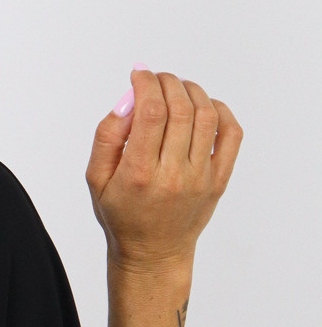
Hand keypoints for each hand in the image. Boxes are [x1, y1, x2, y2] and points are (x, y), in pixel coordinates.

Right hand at [86, 67, 242, 269]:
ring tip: (177, 88)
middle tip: (156, 79)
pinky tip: (203, 107)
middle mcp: (173, 175)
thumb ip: (106, 137)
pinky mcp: (219, 180)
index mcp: (139, 174)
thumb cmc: (121, 214)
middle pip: (180, 108)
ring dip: (191, 91)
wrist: (153, 252)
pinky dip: (220, 111)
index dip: (146, 83)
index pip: (151, 112)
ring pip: (206, 115)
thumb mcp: (96, 179)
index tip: (139, 74)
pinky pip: (230, 134)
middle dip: (167, 82)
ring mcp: (201, 178)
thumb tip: (127, 101)